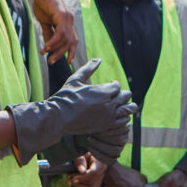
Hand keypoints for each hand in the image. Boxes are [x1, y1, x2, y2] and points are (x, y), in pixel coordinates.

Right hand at [7, 59, 137, 162]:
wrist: (59, 117)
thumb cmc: (65, 97)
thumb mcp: (76, 79)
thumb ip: (88, 68)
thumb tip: (98, 59)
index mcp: (103, 91)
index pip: (117, 86)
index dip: (114, 85)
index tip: (110, 86)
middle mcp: (109, 103)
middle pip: (126, 96)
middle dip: (123, 94)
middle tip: (118, 95)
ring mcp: (109, 116)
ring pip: (128, 110)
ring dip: (127, 106)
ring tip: (125, 106)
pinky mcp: (106, 126)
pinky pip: (123, 122)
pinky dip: (124, 118)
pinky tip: (120, 117)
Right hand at [29, 0, 76, 64]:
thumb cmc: (41, 4)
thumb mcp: (45, 22)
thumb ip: (48, 33)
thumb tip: (49, 47)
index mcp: (68, 22)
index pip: (73, 40)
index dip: (72, 51)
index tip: (68, 62)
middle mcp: (70, 20)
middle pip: (70, 42)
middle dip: (61, 54)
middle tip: (51, 62)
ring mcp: (67, 17)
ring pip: (65, 39)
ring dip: (56, 49)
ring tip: (46, 54)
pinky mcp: (62, 15)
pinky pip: (60, 32)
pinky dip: (54, 41)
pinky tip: (47, 46)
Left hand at [68, 154, 105, 186]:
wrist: (90, 152)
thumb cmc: (83, 150)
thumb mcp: (81, 151)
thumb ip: (80, 160)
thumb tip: (81, 171)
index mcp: (100, 163)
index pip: (94, 173)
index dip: (83, 178)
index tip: (73, 178)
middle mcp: (102, 172)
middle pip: (92, 183)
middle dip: (79, 183)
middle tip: (68, 179)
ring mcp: (100, 179)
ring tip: (70, 183)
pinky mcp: (97, 184)